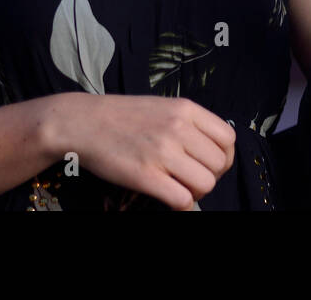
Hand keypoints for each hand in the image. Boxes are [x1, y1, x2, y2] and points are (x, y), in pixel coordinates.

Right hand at [57, 94, 235, 209]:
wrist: (82, 122)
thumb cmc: (122, 116)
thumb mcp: (162, 106)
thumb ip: (188, 122)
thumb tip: (211, 148)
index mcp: (185, 109)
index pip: (228, 138)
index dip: (224, 157)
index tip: (210, 164)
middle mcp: (178, 128)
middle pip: (219, 164)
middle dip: (210, 176)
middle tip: (192, 178)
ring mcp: (162, 152)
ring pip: (205, 183)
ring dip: (196, 191)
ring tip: (180, 188)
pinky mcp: (146, 175)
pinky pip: (182, 199)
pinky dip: (181, 204)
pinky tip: (169, 197)